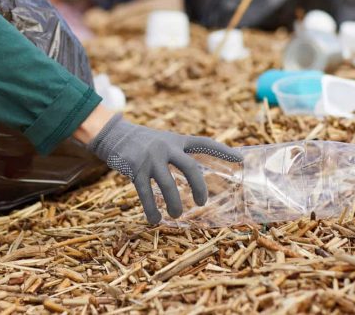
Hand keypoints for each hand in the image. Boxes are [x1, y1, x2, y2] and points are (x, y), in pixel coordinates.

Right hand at [88, 114, 242, 223]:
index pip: (204, 143)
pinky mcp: (135, 170)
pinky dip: (151, 209)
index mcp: (177, 141)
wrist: (114, 134)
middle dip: (199, 188)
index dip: (222, 151)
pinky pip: (145, 193)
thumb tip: (198, 173)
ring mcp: (150, 159)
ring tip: (176, 215)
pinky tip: (155, 220)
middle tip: (202, 202)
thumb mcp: (165, 140)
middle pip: (190, 168)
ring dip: (174, 203)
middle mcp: (166, 148)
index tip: (240, 160)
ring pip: (168, 184)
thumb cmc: (144, 142)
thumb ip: (180, 153)